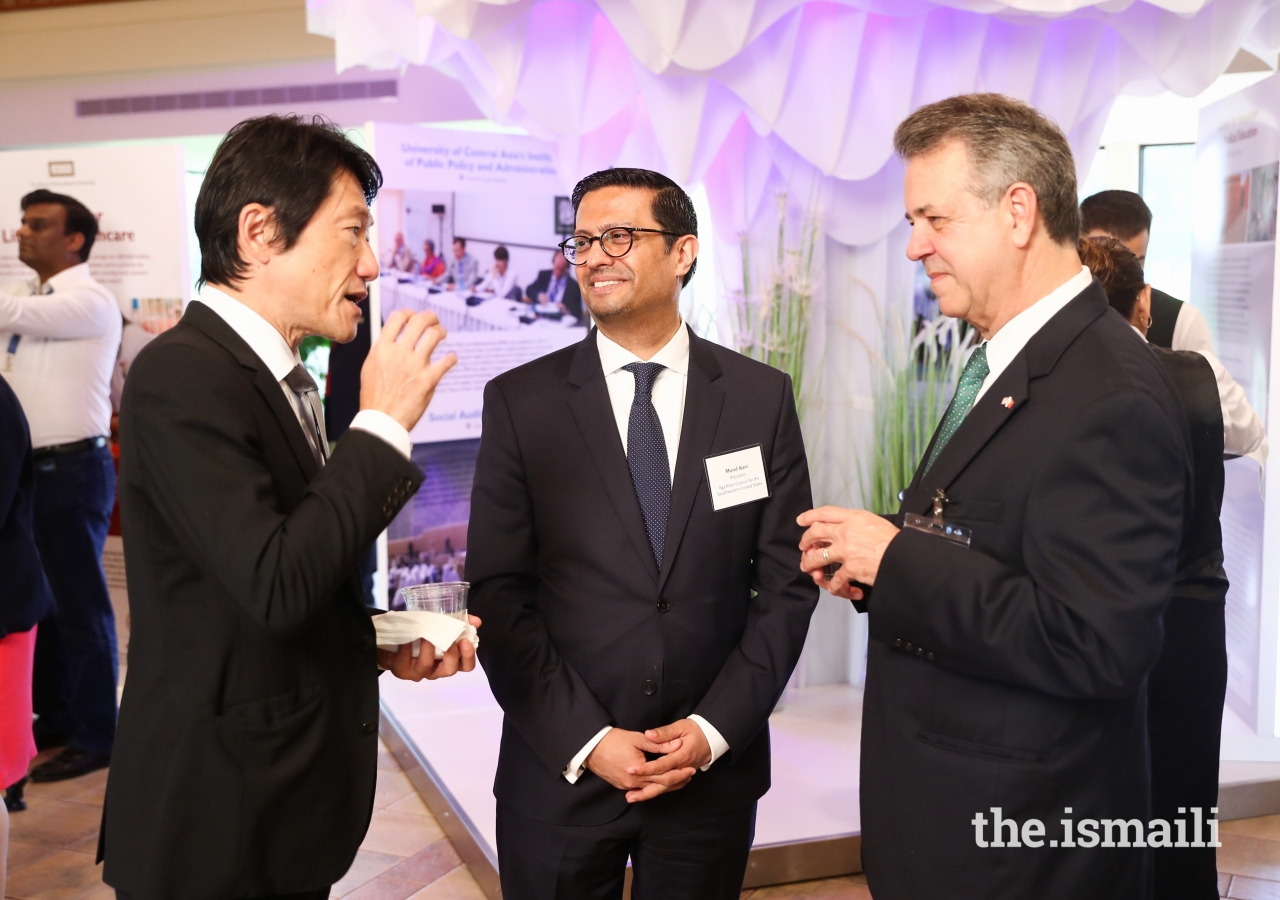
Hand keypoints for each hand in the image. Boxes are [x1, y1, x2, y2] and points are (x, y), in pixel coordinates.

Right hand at [359, 309, 456, 430]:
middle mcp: (399, 353)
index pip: (398, 317)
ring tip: (441, 334)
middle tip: (434, 320)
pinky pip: (447, 361)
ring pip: (434, 335)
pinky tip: (451, 358)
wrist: (381, 420)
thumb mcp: (370, 368)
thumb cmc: (375, 399)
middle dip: (430, 317)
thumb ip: (381, 351)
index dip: (409, 313)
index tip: (414, 316)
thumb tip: (389, 339)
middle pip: (419, 321)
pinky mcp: (429, 379)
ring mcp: (415, 365)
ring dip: (441, 331)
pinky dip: (451, 358)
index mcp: (382, 348)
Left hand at [378, 614, 480, 680]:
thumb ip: (459, 623)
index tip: (466, 641)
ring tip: (427, 634)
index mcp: (448, 662)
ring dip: (428, 648)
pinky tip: (409, 635)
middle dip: (452, 654)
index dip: (468, 656)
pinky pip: (405, 658)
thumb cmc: (421, 637)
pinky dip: (408, 645)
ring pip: (426, 665)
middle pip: (449, 670)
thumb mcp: (441, 627)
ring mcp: (418, 672)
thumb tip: (476, 621)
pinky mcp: (401, 670)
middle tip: (451, 639)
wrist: (393, 645)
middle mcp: (435, 671)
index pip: (466, 666)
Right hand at [585, 728, 694, 802]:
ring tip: (678, 779)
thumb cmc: (613, 740)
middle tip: (689, 775)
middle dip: (676, 781)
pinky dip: (651, 786)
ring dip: (664, 785)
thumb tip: (677, 744)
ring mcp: (626, 786)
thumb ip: (659, 744)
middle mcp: (633, 783)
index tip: (691, 768)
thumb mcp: (638, 739)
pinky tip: (659, 781)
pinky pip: (640, 789)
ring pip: (650, 789)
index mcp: (639, 771)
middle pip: (659, 786)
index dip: (679, 773)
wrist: (590, 748)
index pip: (665, 776)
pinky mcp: (621, 785)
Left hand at [625, 719, 711, 788]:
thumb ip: (664, 732)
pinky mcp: (682, 776)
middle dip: (644, 790)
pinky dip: (658, 791)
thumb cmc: (695, 730)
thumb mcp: (680, 726)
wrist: (711, 738)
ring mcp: (683, 774)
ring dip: (649, 794)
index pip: (661, 765)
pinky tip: (646, 794)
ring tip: (633, 798)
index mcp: (682, 755)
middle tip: (628, 795)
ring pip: (666, 788)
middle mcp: (683, 768)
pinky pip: (670, 787)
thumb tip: (649, 734)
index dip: (645, 769)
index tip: (630, 770)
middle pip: (663, 783)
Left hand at [797, 506, 899, 599]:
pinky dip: (837, 587)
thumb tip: (851, 527)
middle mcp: (845, 532)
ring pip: (816, 558)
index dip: (810, 516)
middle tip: (804, 546)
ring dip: (810, 565)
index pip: (825, 513)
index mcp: (853, 518)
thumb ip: (859, 523)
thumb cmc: (895, 540)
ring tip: (811, 570)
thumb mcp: (876, 522)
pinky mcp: (849, 569)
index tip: (801, 520)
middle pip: (815, 533)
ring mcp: (845, 551)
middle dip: (805, 540)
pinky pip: (834, 580)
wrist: (904, 556)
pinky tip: (843, 589)